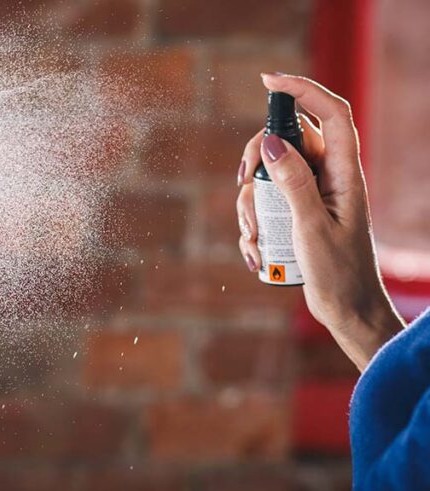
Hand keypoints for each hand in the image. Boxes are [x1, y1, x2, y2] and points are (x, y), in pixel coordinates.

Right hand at [236, 73, 403, 369]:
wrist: (346, 310)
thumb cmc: (340, 273)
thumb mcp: (312, 227)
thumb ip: (294, 182)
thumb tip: (270, 141)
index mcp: (344, 173)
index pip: (330, 114)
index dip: (303, 89)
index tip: (268, 81)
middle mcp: (329, 177)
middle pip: (287, 141)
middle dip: (256, 157)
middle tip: (243, 180)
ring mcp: (311, 195)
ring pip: (269, 174)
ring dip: (250, 203)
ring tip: (254, 237)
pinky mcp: (297, 214)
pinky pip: (265, 202)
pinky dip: (252, 222)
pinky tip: (255, 250)